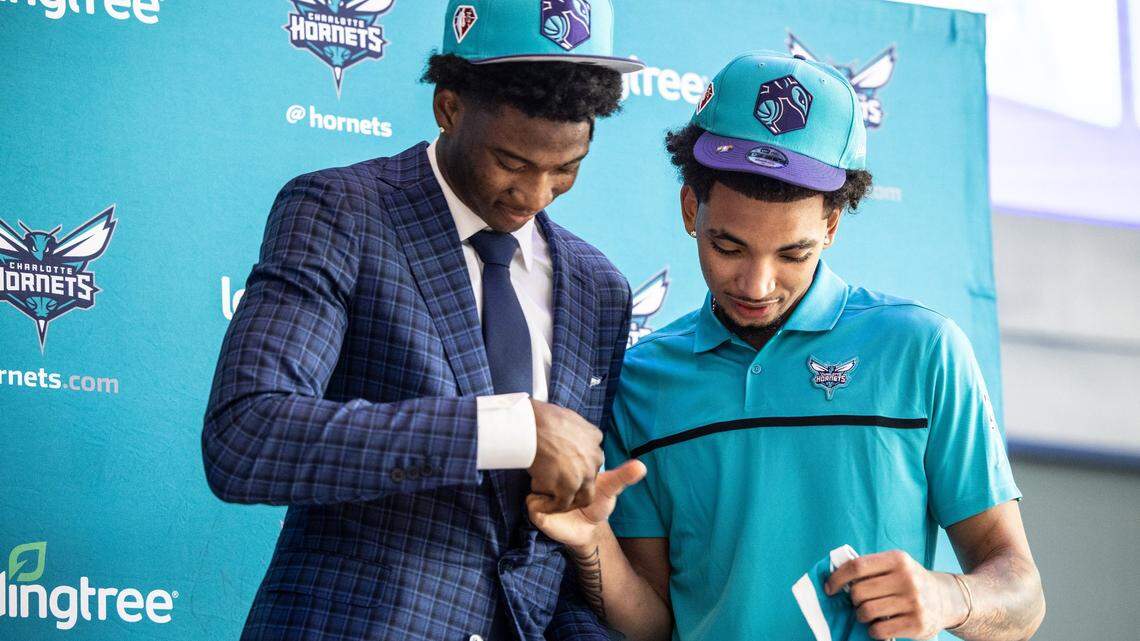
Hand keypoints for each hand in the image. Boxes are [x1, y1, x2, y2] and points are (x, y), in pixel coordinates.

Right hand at [527, 400, 604, 512]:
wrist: (531, 426)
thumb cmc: (541, 418)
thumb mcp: (568, 416)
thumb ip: (573, 428)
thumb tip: (566, 430)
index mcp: (595, 437)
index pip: (592, 457)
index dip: (578, 463)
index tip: (563, 465)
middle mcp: (595, 457)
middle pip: (590, 477)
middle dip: (575, 482)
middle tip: (555, 483)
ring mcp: (583, 474)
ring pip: (583, 496)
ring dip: (568, 500)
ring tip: (550, 500)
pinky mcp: (568, 487)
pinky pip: (562, 504)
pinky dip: (550, 507)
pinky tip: (537, 504)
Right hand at [527, 460, 647, 549]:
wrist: (585, 529)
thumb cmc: (599, 504)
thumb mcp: (611, 488)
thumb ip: (623, 476)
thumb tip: (641, 466)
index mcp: (569, 466)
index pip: (566, 462)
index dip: (577, 474)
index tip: (584, 481)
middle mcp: (551, 474)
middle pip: (551, 475)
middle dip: (567, 490)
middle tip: (574, 498)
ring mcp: (540, 487)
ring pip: (541, 488)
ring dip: (556, 499)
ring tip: (563, 501)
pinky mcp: (533, 504)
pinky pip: (533, 502)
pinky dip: (544, 507)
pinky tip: (550, 508)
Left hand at [824, 550, 966, 639]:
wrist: (948, 599)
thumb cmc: (911, 581)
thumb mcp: (896, 566)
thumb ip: (870, 569)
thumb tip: (835, 577)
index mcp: (898, 559)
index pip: (857, 566)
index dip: (837, 578)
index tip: (829, 588)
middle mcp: (907, 579)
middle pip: (859, 592)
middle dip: (853, 600)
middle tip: (858, 603)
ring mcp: (914, 602)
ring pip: (867, 611)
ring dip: (861, 616)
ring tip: (867, 614)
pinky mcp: (917, 623)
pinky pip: (879, 630)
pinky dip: (872, 630)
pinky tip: (878, 626)